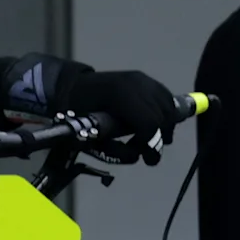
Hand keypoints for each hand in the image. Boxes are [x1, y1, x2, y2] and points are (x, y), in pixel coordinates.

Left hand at [63, 67, 192, 145]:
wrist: (71, 86)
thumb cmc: (76, 113)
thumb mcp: (89, 135)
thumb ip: (115, 149)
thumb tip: (137, 157)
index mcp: (117, 95)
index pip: (149, 122)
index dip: (152, 144)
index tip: (148, 159)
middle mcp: (135, 83)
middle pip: (162, 117)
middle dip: (157, 138)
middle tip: (145, 151)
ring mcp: (143, 79)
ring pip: (168, 109)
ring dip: (164, 128)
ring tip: (148, 137)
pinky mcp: (146, 79)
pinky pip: (166, 100)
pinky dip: (165, 115)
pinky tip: (154, 124)